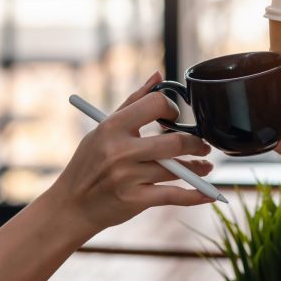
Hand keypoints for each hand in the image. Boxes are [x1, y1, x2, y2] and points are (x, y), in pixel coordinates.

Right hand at [49, 72, 213, 233]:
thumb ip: (132, 102)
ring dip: (198, 169)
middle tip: (203, 146)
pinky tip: (209, 193)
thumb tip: (158, 75)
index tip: (175, 119)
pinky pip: (174, 195)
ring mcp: (127, 177)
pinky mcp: (134, 201)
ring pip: (176, 170)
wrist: (71, 205)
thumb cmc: (88, 163)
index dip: (171, 109)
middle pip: (174, 142)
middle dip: (196, 144)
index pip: (154, 104)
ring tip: (204, 168)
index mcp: (111, 127)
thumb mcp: (102, 129)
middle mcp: (119, 151)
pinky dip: (196, 195)